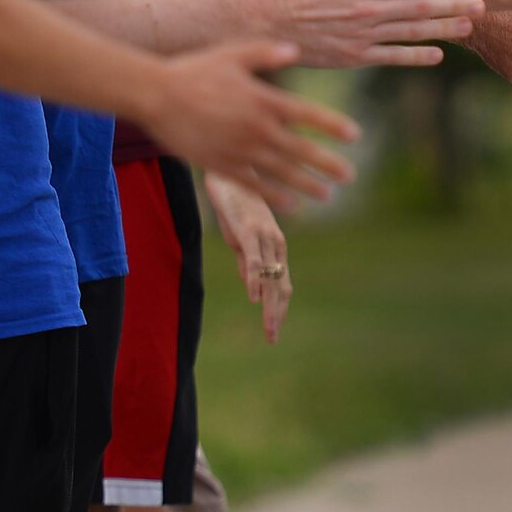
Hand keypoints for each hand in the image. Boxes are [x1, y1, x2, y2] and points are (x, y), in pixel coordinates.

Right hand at [137, 40, 357, 211]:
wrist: (155, 95)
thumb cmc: (195, 70)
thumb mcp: (234, 53)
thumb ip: (266, 52)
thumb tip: (295, 49)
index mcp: (265, 100)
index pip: (309, 115)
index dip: (333, 126)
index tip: (354, 135)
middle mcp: (258, 128)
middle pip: (302, 150)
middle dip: (328, 164)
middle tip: (350, 176)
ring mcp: (240, 150)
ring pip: (282, 173)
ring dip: (307, 185)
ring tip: (328, 195)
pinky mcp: (221, 165)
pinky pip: (254, 185)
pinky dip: (274, 196)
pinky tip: (292, 205)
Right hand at [203, 172, 291, 342]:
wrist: (230, 173)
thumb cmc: (235, 204)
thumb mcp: (241, 239)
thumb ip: (248, 261)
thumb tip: (253, 286)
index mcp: (275, 247)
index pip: (281, 285)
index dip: (278, 310)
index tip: (273, 332)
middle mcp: (275, 243)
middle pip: (280, 286)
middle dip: (276, 314)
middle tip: (272, 338)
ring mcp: (264, 236)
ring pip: (271, 276)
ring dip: (270, 304)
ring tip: (269, 327)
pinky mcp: (249, 229)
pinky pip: (254, 258)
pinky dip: (255, 278)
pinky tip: (254, 296)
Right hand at [259, 0, 482, 66]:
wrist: (260, 21)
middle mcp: (370, 8)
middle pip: (422, 7)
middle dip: (455, 4)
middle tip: (482, 3)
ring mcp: (363, 34)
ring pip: (414, 32)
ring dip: (445, 28)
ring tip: (468, 23)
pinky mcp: (353, 57)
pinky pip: (393, 57)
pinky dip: (416, 55)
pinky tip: (437, 55)